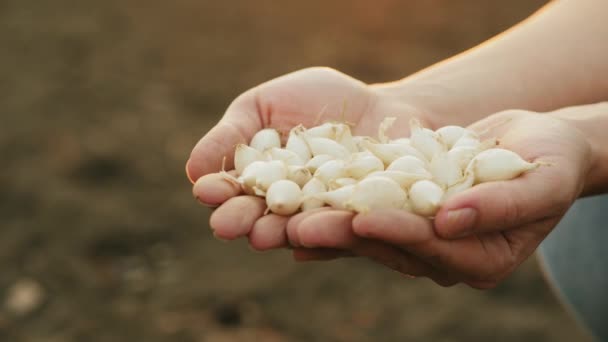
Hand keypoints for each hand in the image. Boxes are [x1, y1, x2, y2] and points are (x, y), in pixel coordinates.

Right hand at [187, 67, 428, 248]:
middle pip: (261, 216)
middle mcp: (287, 208)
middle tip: (226, 225)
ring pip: (299, 229)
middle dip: (242, 220)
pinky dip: (331, 233)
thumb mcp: (266, 105)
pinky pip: (347, 230)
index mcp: (259, 183)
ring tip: (263, 235)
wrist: (384, 107)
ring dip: (279, 233)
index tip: (205, 190)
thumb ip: (232, 135)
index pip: (234, 190)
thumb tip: (192, 170)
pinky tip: (311, 237)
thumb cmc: (317, 101)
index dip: (219, 191)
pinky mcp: (363, 224)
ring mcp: (324, 219)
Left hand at [290, 107, 593, 287]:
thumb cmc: (551, 160)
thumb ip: (502, 205)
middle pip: (391, 248)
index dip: (398, 233)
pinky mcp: (405, 216)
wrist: (537, 144)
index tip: (362, 218)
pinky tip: (299, 212)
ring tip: (288, 221)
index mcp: (483, 259)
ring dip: (329, 227)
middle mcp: (447, 256)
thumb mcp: (541, 180)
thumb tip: (451, 221)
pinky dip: (335, 213)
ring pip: (370, 236)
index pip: (434, 248)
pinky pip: (365, 217)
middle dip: (346, 237)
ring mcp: (423, 239)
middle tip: (301, 230)